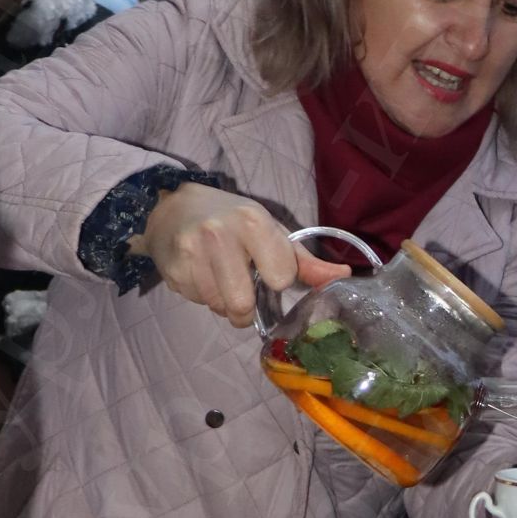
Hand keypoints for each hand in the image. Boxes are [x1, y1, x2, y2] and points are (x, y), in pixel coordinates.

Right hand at [139, 183, 347, 328]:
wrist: (173, 208)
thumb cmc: (232, 221)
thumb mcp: (271, 231)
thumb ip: (305, 261)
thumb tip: (344, 277)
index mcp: (253, 221)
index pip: (281, 277)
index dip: (278, 279)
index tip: (268, 270)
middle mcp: (219, 234)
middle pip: (243, 304)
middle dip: (247, 309)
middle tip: (244, 292)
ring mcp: (191, 253)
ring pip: (219, 308)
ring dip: (224, 303)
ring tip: (220, 277)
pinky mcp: (172, 270)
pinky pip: (197, 303)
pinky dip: (203, 296)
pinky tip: (201, 274)